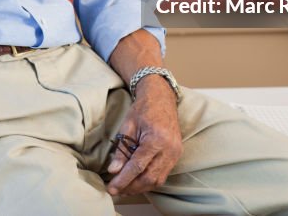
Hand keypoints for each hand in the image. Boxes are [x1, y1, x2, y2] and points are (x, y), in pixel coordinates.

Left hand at [105, 77, 182, 196]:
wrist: (161, 98)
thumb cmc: (142, 109)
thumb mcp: (127, 126)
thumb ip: (121, 150)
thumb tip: (114, 171)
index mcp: (156, 139)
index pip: (137, 166)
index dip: (123, 180)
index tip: (111, 188)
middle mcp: (169, 149)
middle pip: (148, 177)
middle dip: (131, 187)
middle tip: (115, 190)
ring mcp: (175, 153)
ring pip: (157, 180)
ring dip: (140, 187)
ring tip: (124, 188)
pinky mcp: (176, 155)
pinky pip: (163, 175)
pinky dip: (149, 181)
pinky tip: (137, 181)